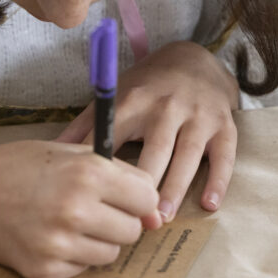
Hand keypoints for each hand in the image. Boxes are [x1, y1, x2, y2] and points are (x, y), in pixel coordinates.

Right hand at [0, 140, 160, 277]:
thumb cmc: (18, 166)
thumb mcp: (69, 152)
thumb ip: (117, 176)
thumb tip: (155, 214)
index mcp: (87, 174)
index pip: (147, 198)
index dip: (137, 198)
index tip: (122, 197)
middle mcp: (76, 210)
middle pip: (133, 231)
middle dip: (119, 220)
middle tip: (91, 209)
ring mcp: (60, 244)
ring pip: (111, 254)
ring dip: (98, 240)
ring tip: (68, 222)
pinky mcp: (45, 269)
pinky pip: (83, 269)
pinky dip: (73, 256)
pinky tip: (50, 236)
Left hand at [56, 41, 238, 221]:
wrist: (195, 60)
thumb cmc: (147, 87)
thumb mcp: (116, 97)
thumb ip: (86, 125)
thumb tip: (52, 150)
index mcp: (135, 101)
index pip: (117, 136)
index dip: (107, 169)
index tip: (96, 198)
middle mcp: (167, 107)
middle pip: (156, 149)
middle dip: (146, 184)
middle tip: (135, 218)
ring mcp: (199, 116)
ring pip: (188, 155)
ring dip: (176, 187)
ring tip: (164, 216)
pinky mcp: (224, 125)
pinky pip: (224, 155)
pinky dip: (218, 180)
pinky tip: (209, 205)